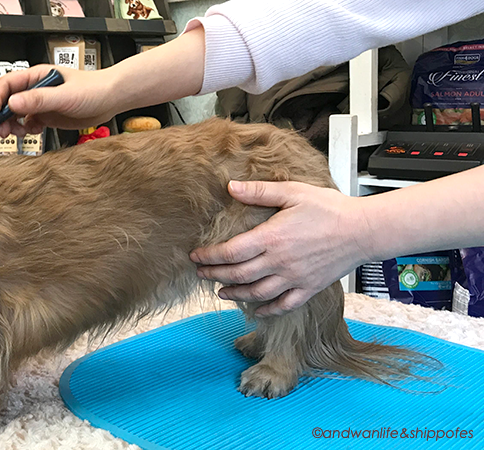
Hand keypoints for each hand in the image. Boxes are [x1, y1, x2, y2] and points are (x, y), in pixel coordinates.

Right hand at [0, 65, 118, 136]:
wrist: (111, 99)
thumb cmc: (93, 89)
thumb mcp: (64, 95)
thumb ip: (39, 99)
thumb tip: (14, 102)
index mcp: (37, 76)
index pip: (7, 85)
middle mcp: (36, 89)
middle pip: (8, 101)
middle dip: (1, 116)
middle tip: (1, 131)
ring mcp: (41, 103)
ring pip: (17, 114)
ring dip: (13, 125)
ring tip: (17, 133)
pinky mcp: (48, 116)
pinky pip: (29, 124)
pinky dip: (27, 130)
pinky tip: (34, 132)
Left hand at [190, 180, 372, 316]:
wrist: (364, 230)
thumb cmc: (330, 208)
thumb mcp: (293, 192)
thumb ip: (259, 192)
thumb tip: (230, 187)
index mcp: (272, 238)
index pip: (230, 253)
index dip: (209, 256)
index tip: (196, 256)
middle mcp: (280, 262)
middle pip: (237, 275)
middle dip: (214, 275)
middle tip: (200, 273)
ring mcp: (294, 278)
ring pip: (256, 293)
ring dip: (234, 293)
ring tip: (220, 290)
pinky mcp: (308, 288)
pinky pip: (283, 305)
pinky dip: (265, 310)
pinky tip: (255, 309)